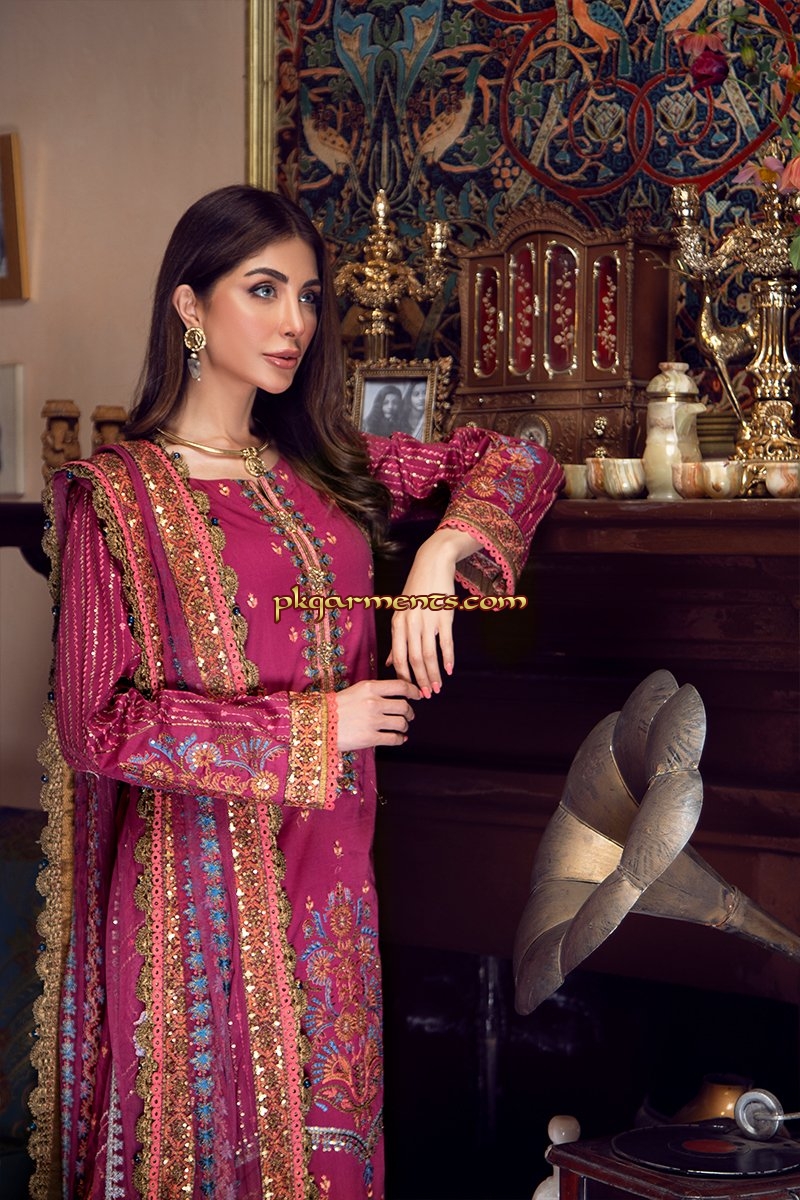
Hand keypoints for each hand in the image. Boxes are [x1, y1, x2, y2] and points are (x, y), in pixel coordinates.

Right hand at [334, 678, 419, 750]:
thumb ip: (376, 691)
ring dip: (405, 726)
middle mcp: (373, 702)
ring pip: (401, 723)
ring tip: (401, 728)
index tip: (417, 695)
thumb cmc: (336, 707)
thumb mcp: (356, 691)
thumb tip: (399, 696)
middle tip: (409, 715)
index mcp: (370, 687)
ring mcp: (372, 721)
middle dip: (410, 712)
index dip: (413, 691)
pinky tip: (399, 738)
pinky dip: (400, 739)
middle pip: (404, 706)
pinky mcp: (370, 738)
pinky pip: (394, 738)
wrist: (318, 723)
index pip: (401, 686)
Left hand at [388, 527, 480, 695]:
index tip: (410, 692)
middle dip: (420, 681)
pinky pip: (445, 642)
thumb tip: (390, 663)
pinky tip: (450, 670)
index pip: (398, 658)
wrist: (433, 565)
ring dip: (434, 674)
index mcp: (398, 624)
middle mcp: (410, 623)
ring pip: (428, 655)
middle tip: (425, 696)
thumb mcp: (402, 613)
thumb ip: (397, 640)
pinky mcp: (444, 616)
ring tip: (438, 687)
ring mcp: (427, 620)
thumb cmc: (417, 591)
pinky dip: (447, 658)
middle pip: (413, 660)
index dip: (404, 678)